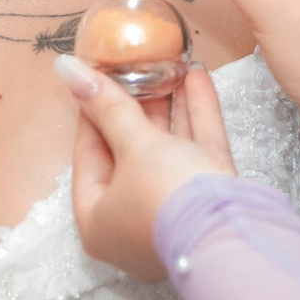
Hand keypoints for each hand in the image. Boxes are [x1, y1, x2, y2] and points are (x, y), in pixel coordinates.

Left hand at [58, 55, 236, 281]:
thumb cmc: (165, 196)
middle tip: (135, 67)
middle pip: (129, 151)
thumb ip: (107, 106)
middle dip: (137, 105)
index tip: (95, 76)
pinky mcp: (209, 199)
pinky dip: (197, 115)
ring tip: (169, 64)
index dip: (92, 111)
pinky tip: (196, 76)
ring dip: (170, 105)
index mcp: (98, 218)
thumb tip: (69, 70)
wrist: (230, 234)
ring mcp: (174, 210)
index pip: (88, 154)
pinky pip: (197, 151)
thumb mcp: (133, 146)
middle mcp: (133, 218)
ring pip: (168, 148)